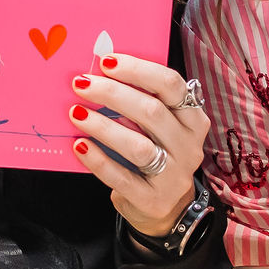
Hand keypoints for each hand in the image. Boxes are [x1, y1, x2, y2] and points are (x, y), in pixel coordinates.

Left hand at [65, 53, 208, 237]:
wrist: (164, 208)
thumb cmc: (155, 154)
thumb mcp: (159, 127)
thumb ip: (141, 102)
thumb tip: (99, 73)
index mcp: (192, 119)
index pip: (171, 85)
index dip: (138, 70)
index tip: (107, 61)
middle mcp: (188, 146)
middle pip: (152, 112)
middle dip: (113, 93)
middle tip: (82, 83)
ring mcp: (174, 175)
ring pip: (138, 146)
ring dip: (103, 126)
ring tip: (76, 113)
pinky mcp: (153, 199)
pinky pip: (122, 177)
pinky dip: (98, 160)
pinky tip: (80, 145)